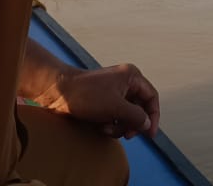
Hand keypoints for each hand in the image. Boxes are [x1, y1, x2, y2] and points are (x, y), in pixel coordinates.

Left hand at [32, 62, 159, 139]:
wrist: (59, 92)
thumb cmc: (87, 94)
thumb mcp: (115, 107)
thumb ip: (136, 116)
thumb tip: (147, 124)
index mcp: (132, 77)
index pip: (151, 97)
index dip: (153, 116)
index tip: (150, 134)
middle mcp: (125, 83)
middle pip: (139, 108)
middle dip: (132, 123)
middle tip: (126, 135)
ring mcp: (114, 92)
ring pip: (126, 115)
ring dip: (119, 126)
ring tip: (107, 129)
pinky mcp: (103, 101)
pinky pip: (115, 116)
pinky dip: (110, 124)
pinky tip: (100, 126)